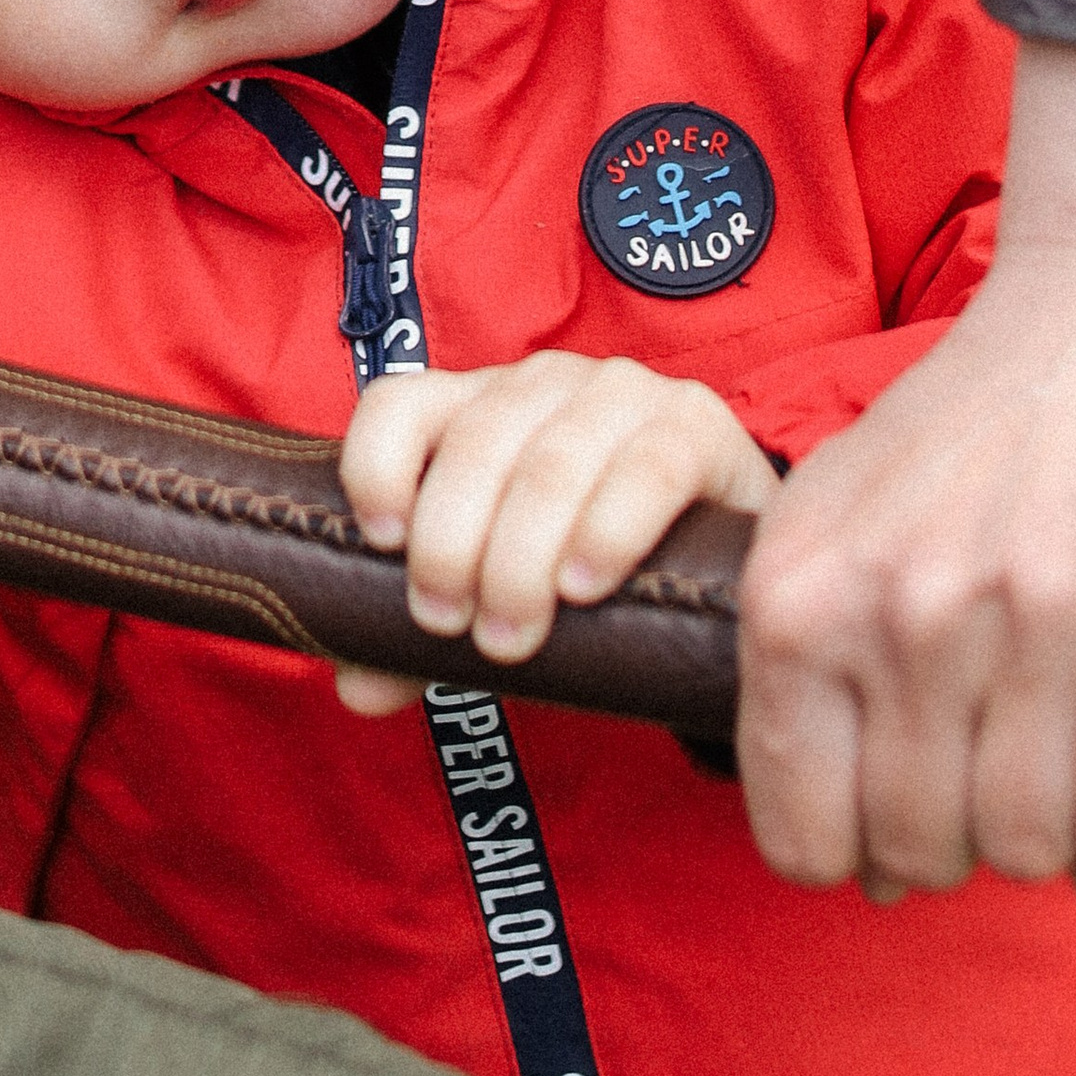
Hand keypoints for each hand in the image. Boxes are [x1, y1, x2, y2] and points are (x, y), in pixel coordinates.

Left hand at [330, 349, 775, 715]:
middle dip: (451, 543)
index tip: (379, 544)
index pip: (399, 403)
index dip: (376, 465)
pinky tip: (586, 588)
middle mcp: (541, 384)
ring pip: (552, 463)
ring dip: (521, 556)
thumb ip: (421, 640)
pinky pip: (646, 469)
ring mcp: (622, 394)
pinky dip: (608, 530)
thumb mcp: (496, 594)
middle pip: (476, 445)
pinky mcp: (696, 426)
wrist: (717, 557)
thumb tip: (358, 690)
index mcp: (475, 404)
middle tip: (450, 627)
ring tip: (509, 636)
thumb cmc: (584, 567)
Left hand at [740, 41, 1075, 901]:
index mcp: (802, 591)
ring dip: (1047, 832)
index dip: (851, 852)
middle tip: (982, 779)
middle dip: (955, 842)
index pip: (801, 832)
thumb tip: (852, 858)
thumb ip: (813, 674)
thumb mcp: (833, 522)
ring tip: (1049, 760)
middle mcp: (907, 606)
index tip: (886, 826)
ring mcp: (1034, 611)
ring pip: (1028, 842)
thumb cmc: (971, 428)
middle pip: (921, 850)